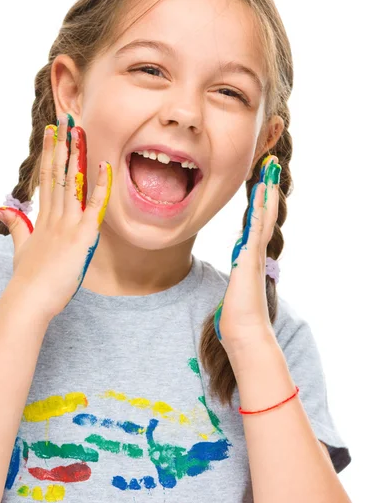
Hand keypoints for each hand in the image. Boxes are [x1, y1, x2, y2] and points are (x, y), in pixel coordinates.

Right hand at [0, 114, 111, 319]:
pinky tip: (105, 166)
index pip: (47, 179)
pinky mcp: (81, 235)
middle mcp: (54, 216)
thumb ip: (16, 225)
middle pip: (58, 173)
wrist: (29, 300)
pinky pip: (94, 206)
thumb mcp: (21, 248)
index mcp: (43, 219)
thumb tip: (1, 208)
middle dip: (62, 145)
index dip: (49, 154)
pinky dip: (100, 186)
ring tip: (79, 131)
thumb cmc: (27, 279)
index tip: (52, 133)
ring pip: (72, 182)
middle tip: (65, 119)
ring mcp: (67, 224)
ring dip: (76, 155)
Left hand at [214, 155, 280, 357]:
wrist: (244, 333)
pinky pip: (256, 227)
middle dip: (267, 192)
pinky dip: (260, 208)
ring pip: (263, 217)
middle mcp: (256, 254)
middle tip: (269, 169)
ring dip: (266, 193)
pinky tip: (261, 191)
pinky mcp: (250, 257)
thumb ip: (234, 285)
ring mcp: (255, 254)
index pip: (255, 226)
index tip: (260, 186)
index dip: (259, 205)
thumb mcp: (232, 295)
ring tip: (268, 171)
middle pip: (265, 216)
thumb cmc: (237, 319)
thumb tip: (233, 284)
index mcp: (250, 259)